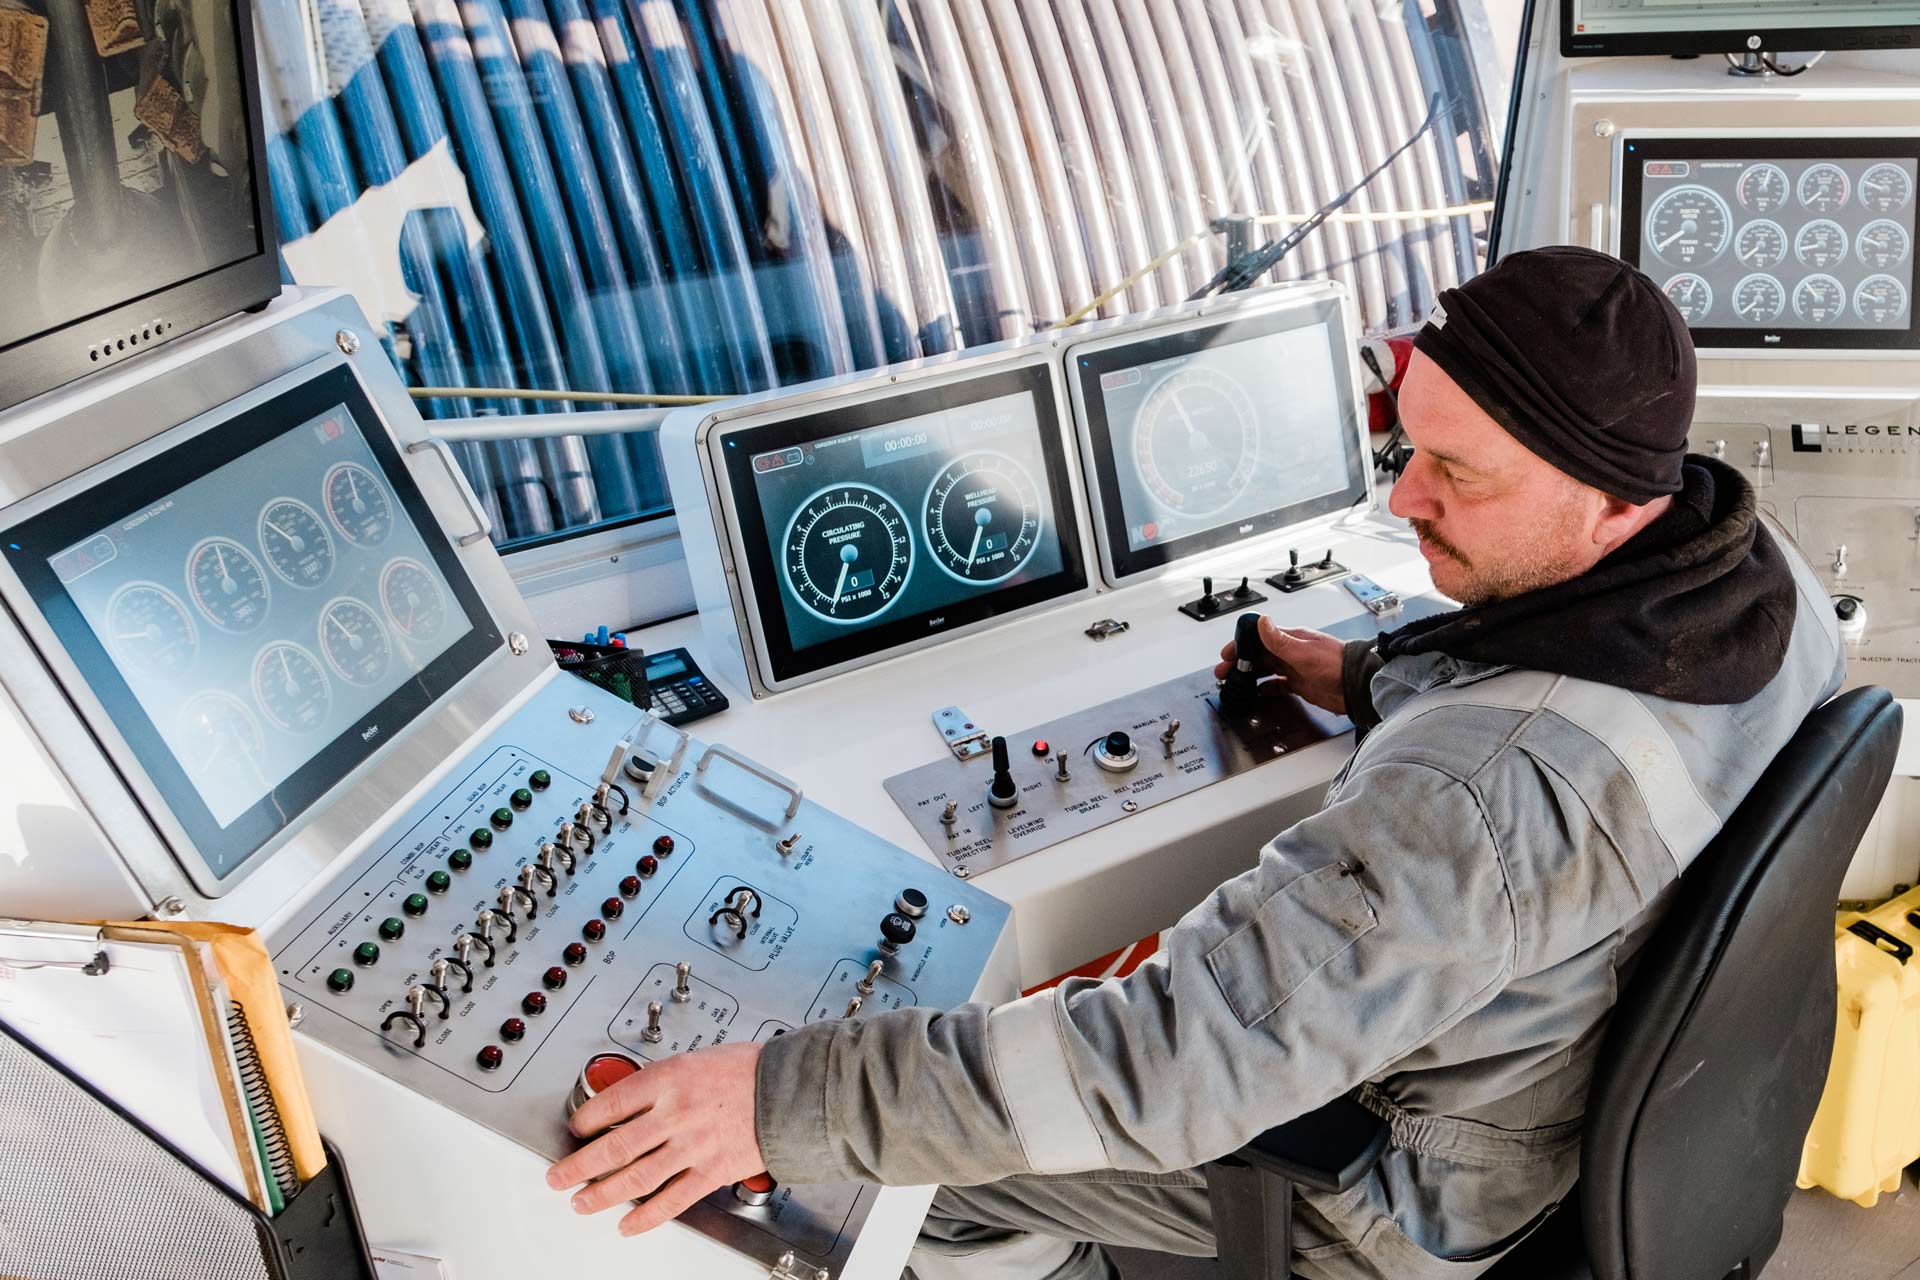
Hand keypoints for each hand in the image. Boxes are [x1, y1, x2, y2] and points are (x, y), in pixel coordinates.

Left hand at [546, 1041, 765, 1235]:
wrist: (789, 1089)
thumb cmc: (749, 1070)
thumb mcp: (697, 1059)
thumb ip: (664, 1082)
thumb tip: (631, 1103)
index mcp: (670, 1078)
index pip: (612, 1103)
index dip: (586, 1120)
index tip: (577, 1128)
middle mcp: (677, 1113)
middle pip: (615, 1146)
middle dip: (579, 1166)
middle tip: (558, 1177)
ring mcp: (693, 1145)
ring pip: (636, 1177)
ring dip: (603, 1194)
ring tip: (582, 1202)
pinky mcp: (712, 1171)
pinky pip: (672, 1200)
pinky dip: (646, 1216)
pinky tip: (627, 1224)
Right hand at [1213, 616, 1347, 714]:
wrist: (1357, 686)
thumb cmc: (1337, 664)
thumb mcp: (1304, 652)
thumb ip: (1280, 639)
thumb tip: (1262, 621)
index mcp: (1291, 639)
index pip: (1259, 637)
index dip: (1241, 645)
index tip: (1227, 653)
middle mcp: (1292, 652)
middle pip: (1259, 655)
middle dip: (1240, 662)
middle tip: (1223, 672)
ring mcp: (1296, 668)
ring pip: (1266, 669)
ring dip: (1249, 675)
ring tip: (1234, 682)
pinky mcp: (1301, 684)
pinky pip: (1278, 685)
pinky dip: (1266, 689)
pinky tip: (1258, 693)